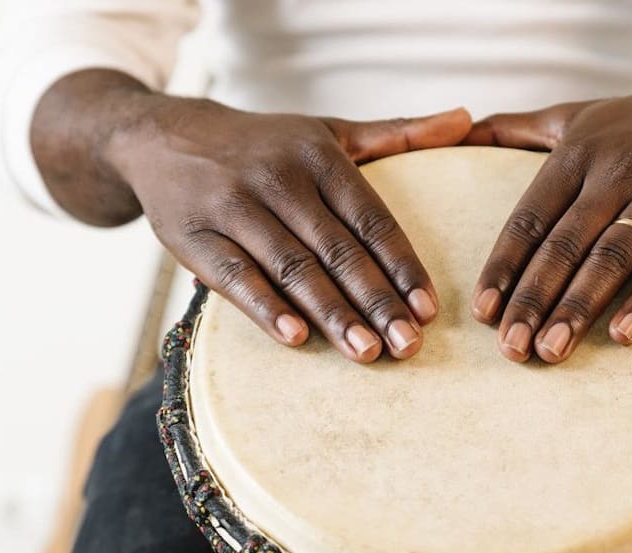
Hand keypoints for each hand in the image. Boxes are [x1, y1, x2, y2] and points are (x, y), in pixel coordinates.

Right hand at [106, 97, 471, 362]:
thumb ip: (399, 134)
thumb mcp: (329, 131)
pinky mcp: (192, 236)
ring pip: (292, 267)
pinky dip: (266, 308)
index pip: (372, 218)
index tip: (430, 309)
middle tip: (409, 345)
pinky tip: (297, 338)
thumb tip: (468, 120)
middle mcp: (277, 177)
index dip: (402, 266)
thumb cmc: (265, 144)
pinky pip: (234, 277)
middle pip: (337, 249)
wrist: (163, 137)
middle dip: (377, 300)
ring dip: (333, 313)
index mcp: (318, 155)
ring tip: (368, 352)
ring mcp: (233, 205)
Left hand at [466, 62, 631, 362]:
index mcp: (576, 154)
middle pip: (564, 243)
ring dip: (579, 306)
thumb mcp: (575, 115)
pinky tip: (623, 335)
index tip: (482, 312)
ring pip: (613, 255)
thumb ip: (514, 129)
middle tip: (509, 349)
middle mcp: (615, 170)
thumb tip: (456, 134)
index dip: (504, 266)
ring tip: (551, 351)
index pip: (530, 218)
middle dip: (533, 299)